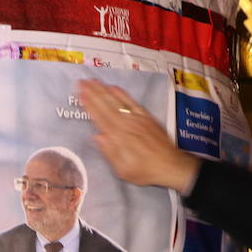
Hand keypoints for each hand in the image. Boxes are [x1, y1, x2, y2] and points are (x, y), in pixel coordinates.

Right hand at [78, 80, 199, 191]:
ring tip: (93, 80)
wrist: (171, 165)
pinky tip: (114, 87)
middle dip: (93, 93)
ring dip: (104, 90)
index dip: (89, 105)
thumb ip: (110, 152)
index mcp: (119, 137)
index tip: (80, 94)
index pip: (100, 117)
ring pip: (118, 101)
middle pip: (107, 105)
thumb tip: (97, 136)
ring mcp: (137, 119)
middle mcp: (127, 124)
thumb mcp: (124, 170)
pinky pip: (132, 102)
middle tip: (82, 82)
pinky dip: (122, 94)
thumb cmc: (145, 171)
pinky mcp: (146, 117)